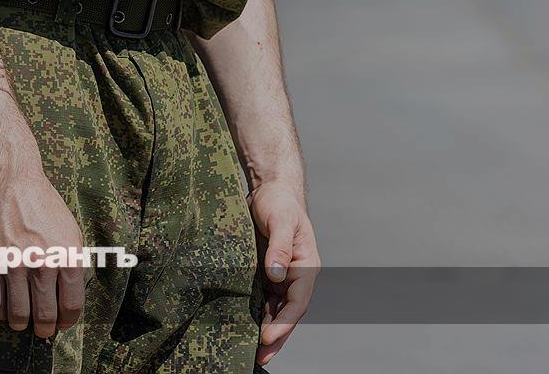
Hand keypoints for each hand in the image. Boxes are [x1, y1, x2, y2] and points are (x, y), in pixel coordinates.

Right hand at [0, 167, 84, 338]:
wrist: (12, 183)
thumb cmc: (45, 207)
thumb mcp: (71, 232)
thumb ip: (73, 265)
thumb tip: (69, 299)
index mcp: (68, 256)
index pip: (71, 305)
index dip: (67, 322)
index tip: (63, 324)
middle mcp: (42, 263)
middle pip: (45, 315)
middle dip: (45, 329)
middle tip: (43, 331)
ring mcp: (14, 264)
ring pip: (18, 314)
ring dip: (21, 324)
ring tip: (23, 322)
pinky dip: (0, 314)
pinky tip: (4, 310)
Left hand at [249, 182, 320, 365]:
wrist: (270, 190)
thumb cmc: (280, 203)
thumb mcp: (281, 221)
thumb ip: (280, 248)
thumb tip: (277, 275)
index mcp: (306, 266)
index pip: (297, 302)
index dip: (284, 323)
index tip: (268, 337)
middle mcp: (294, 275)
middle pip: (287, 313)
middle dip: (276, 337)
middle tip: (261, 357)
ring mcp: (279, 276)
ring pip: (273, 309)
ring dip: (265, 330)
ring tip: (251, 350)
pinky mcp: (264, 272)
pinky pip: (261, 298)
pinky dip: (255, 313)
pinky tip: (242, 325)